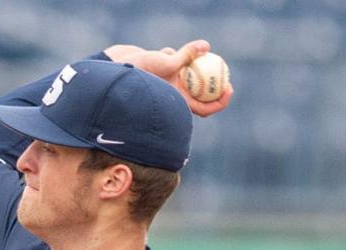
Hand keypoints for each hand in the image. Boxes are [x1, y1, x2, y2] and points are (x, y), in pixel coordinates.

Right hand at [102, 40, 234, 116]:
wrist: (116, 68)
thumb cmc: (139, 70)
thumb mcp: (165, 62)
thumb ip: (185, 55)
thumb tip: (206, 45)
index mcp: (177, 103)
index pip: (204, 108)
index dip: (219, 102)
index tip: (229, 89)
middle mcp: (175, 95)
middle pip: (201, 90)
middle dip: (213, 79)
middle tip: (224, 67)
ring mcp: (169, 83)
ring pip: (188, 71)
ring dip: (188, 60)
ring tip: (177, 57)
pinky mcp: (163, 71)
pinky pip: (175, 59)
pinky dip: (172, 53)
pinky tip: (163, 53)